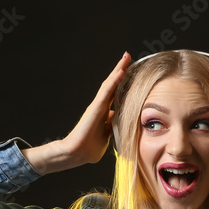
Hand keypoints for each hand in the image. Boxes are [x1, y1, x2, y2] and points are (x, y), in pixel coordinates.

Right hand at [22, 52, 129, 173]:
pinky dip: (114, 81)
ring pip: (110, 84)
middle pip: (112, 84)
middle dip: (121, 70)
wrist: (77, 153)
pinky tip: (121, 72)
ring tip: (126, 58)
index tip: (131, 70)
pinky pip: (107, 92)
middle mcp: (101, 105)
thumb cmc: (90, 147)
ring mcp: (98, 105)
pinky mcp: (95, 108)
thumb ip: (112, 125)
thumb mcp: (107, 134)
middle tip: (128, 56)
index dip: (123, 82)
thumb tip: (119, 118)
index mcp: (104, 112)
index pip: (116, 93)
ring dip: (118, 70)